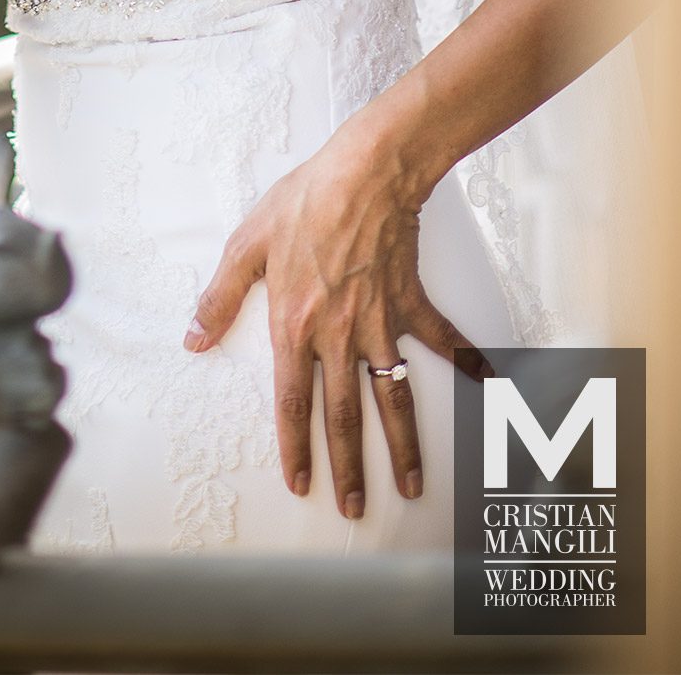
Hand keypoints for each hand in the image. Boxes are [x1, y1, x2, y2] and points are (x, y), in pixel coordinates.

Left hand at [181, 119, 488, 518]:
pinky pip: (441, 339)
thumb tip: (194, 337)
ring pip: (393, 398)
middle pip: (345, 415)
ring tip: (412, 484)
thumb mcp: (246, 245)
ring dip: (403, 445)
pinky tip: (486, 382)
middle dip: (349, 466)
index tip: (303, 482)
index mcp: (294, 326)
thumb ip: (220, 297)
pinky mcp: (410, 304)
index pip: (294, 402)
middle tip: (354, 507)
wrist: (363, 174)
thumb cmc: (303, 203)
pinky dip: (466, 360)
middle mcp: (339, 336)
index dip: (296, 447)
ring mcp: (380, 325)